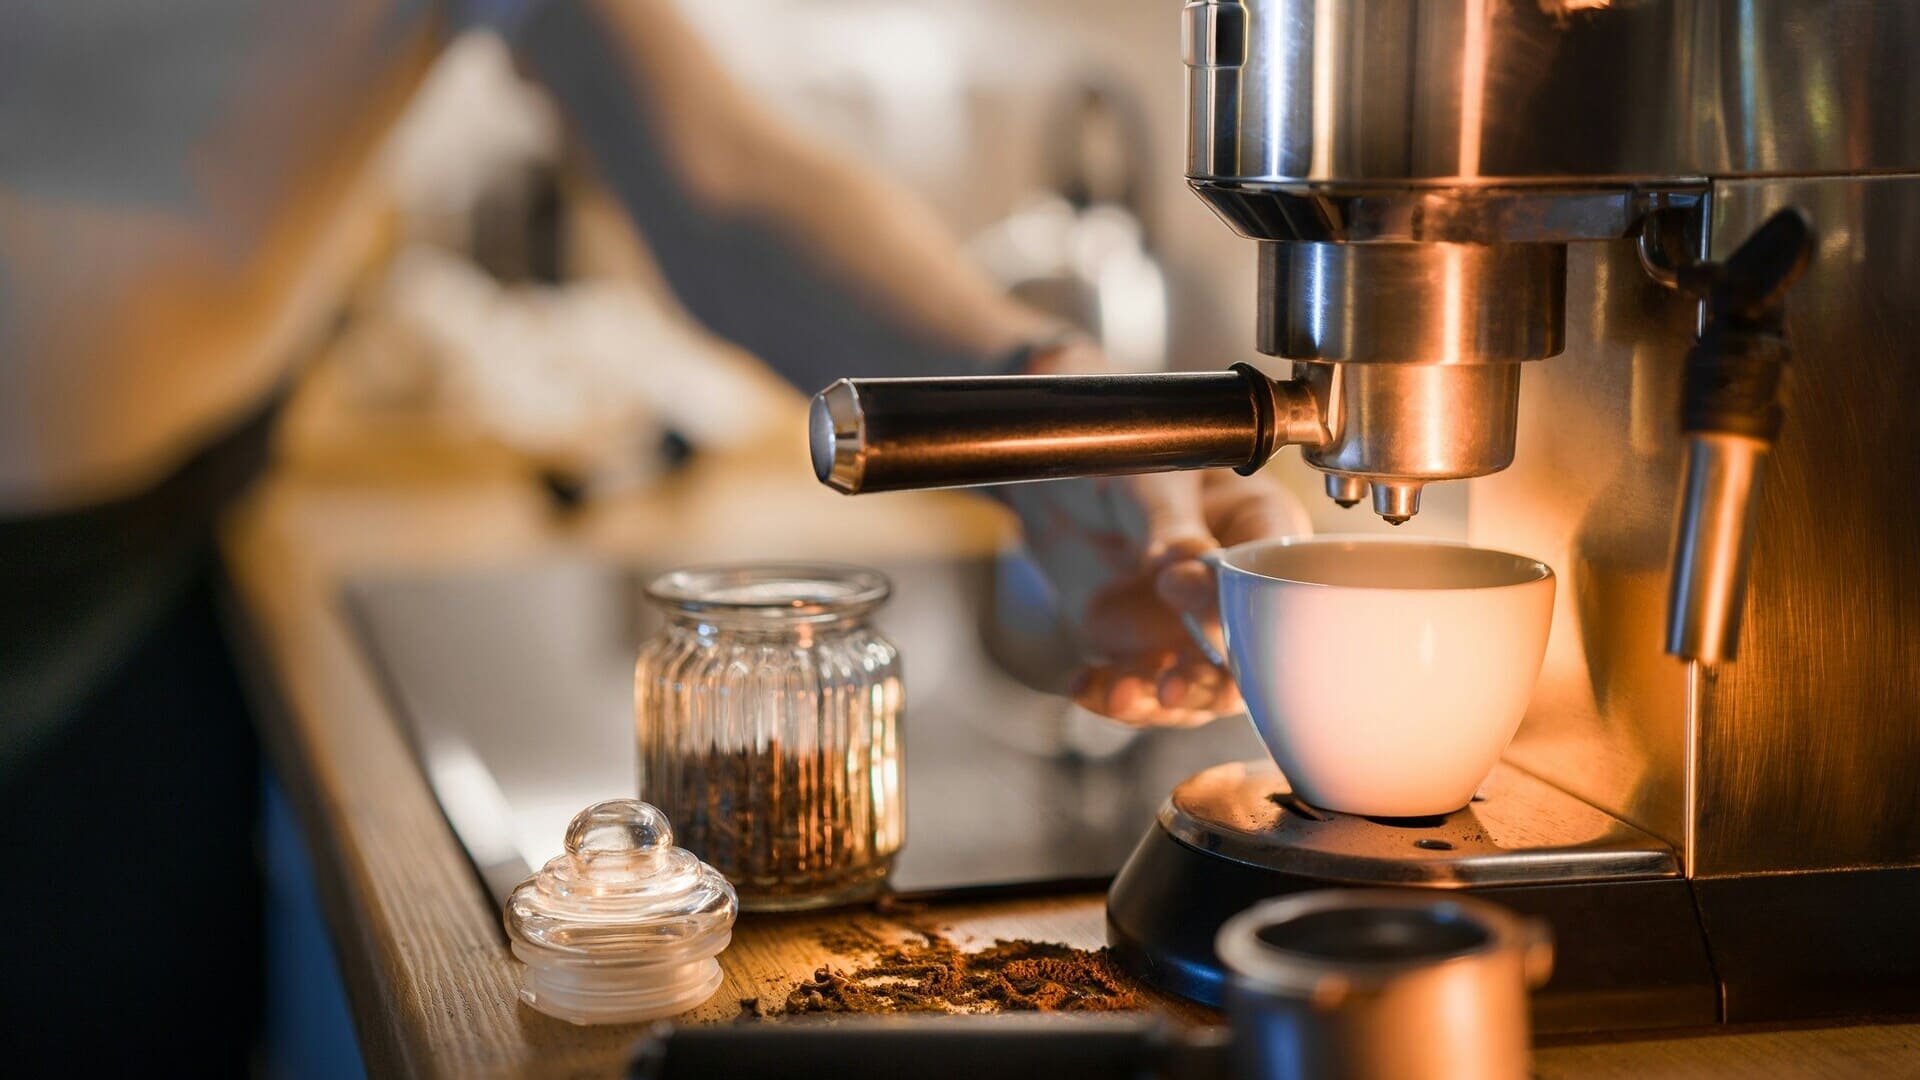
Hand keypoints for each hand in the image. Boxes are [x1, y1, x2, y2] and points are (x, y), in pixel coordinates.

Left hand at [1002, 467, 1311, 726]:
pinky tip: (1087, 688)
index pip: (1280, 582)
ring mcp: (1197, 633)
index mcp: (1264, 535)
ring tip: (1124, 696)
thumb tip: (1187, 562)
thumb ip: (1170, 522)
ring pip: (1199, 690)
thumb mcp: (1150, 480)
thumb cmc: (1132, 466)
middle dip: (1214, 684)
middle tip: (1174, 685)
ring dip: (1162, 702)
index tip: (1190, 597)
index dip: (1248, 607)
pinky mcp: (1152, 656)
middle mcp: (1239, 596)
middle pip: (1253, 659)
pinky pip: (1143, 692)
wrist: (1069, 491)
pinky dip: (1114, 697)